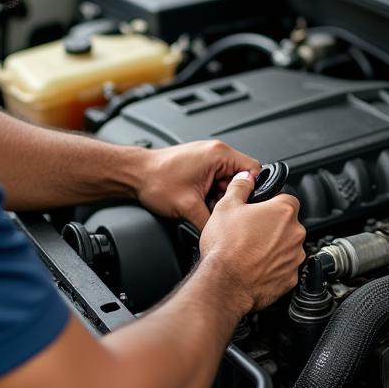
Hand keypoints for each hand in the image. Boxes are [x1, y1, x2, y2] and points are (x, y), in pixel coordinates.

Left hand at [135, 140, 259, 229]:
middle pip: (241, 179)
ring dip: (221, 198)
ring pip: (228, 184)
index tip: (244, 205)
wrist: (134, 174)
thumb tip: (222, 234)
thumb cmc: (155, 180)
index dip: (252, 190)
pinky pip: (217, 183)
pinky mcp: (201, 167)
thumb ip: (212, 221)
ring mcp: (208, 160)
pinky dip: (212, 196)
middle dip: (232, 198)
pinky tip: (201, 204)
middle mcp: (216, 153)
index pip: (254, 170)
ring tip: (205, 207)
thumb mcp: (188, 206)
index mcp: (219, 154)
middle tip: (220, 211)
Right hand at [200, 171, 305, 312]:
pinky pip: (284, 268)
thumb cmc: (225, 247)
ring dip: (273, 247)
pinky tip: (255, 267)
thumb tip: (246, 178)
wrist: (225, 283)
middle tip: (250, 231)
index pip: (286, 198)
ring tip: (250, 250)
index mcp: (283, 211)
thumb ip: (240, 186)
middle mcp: (295, 234)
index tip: (259, 210)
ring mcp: (294, 258)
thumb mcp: (226, 206)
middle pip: (287, 224)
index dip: (270, 203)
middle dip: (272, 226)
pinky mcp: (290, 279)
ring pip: (287, 246)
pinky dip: (273, 268)